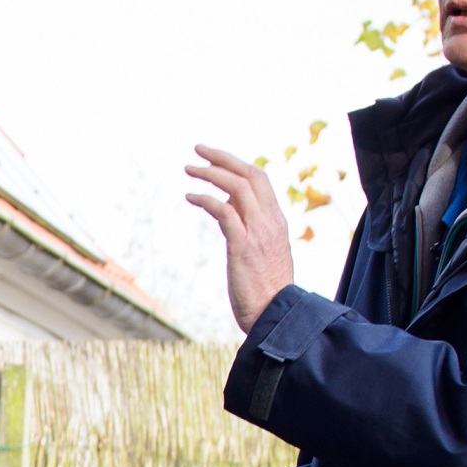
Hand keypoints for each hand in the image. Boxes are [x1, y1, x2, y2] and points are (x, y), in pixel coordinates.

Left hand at [181, 143, 298, 336]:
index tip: (215, 158)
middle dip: (223, 158)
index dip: (236, 164)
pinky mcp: (243, 246)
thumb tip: (228, 207)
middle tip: (198, 150)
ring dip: (210, 173)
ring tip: (188, 169)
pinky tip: (191, 197)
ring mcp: (258, 232)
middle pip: (250, 174)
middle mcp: (270, 221)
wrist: (277, 317)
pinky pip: (223, 211)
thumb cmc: (266, 290)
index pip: (260, 179)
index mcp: (277, 221)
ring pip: (237, 187)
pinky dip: (206, 198)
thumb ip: (250, 227)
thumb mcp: (262, 252)